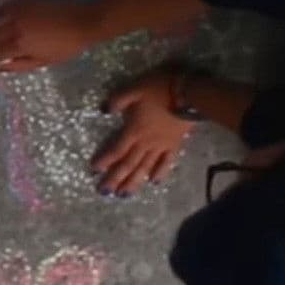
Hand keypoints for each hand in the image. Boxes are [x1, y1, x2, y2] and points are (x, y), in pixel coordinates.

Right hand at [0, 0, 100, 71]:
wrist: (84, 21)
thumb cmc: (67, 46)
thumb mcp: (46, 61)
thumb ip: (21, 65)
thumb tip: (1, 68)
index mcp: (20, 45)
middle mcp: (15, 28)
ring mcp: (19, 13)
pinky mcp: (25, 1)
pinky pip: (5, 7)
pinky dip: (1, 13)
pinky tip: (5, 17)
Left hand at [94, 70, 191, 195]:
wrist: (190, 92)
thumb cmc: (159, 89)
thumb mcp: (132, 89)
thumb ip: (117, 101)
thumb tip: (103, 110)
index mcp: (133, 130)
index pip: (116, 150)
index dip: (105, 161)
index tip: (94, 171)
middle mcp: (146, 143)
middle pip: (128, 164)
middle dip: (115, 179)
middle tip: (104, 192)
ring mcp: (161, 146)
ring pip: (145, 168)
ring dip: (134, 182)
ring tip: (124, 195)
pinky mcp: (175, 145)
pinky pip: (167, 163)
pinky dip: (160, 173)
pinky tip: (154, 182)